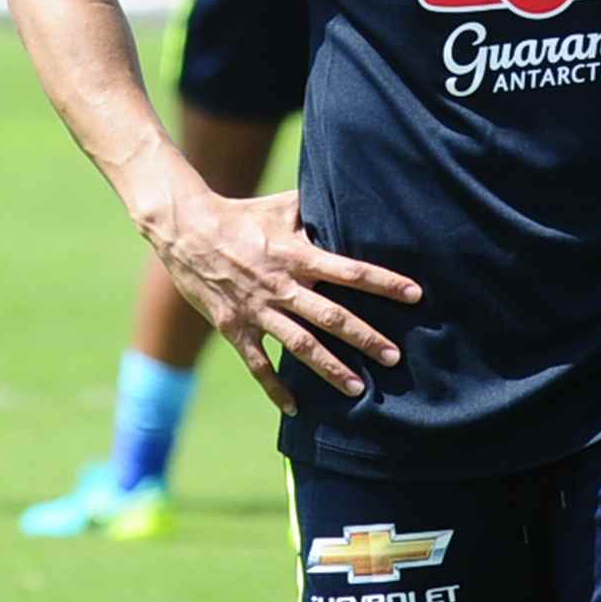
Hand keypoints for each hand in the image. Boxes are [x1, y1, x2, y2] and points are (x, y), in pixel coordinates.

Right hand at [150, 181, 420, 414]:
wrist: (186, 230)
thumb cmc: (240, 215)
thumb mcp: (281, 208)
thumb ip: (315, 209)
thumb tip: (349, 193)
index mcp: (297, 255)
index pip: (350, 271)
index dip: (384, 282)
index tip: (414, 295)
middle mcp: (282, 286)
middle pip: (331, 316)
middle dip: (365, 338)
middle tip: (394, 357)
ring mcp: (257, 311)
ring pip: (301, 345)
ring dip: (331, 369)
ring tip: (359, 389)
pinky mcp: (235, 328)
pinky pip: (258, 364)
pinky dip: (275, 388)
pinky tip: (294, 408)